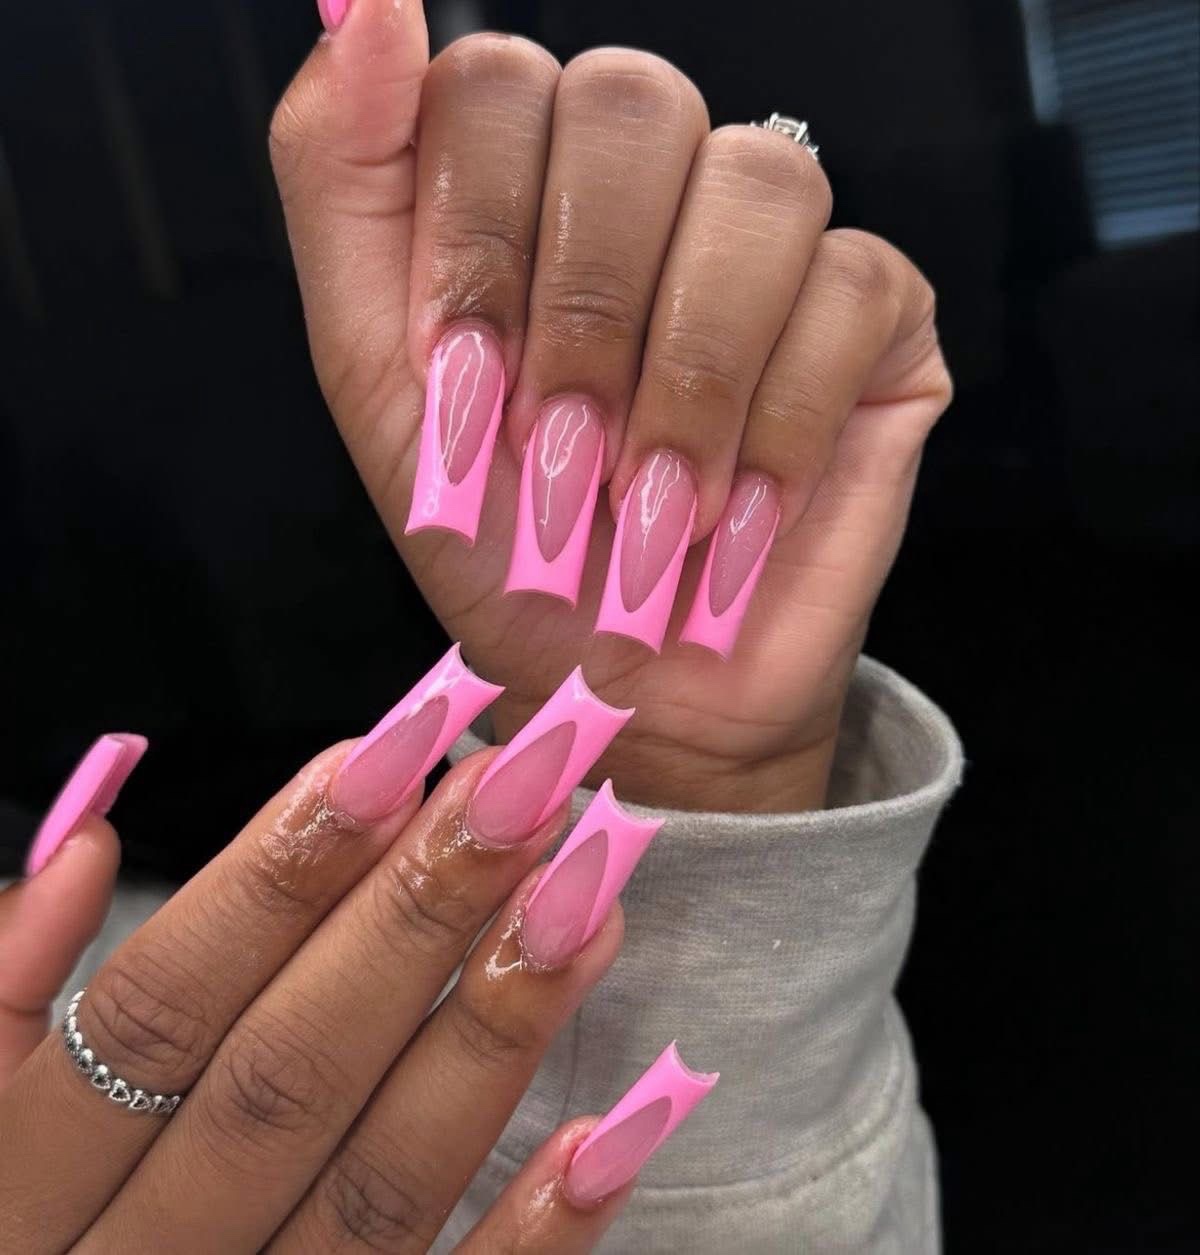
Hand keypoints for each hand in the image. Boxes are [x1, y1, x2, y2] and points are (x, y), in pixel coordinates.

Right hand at [0, 661, 701, 1252]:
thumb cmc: (19, 1226)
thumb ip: (0, 997)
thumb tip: (85, 843)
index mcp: (25, 1187)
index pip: (160, 1009)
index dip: (274, 877)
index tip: (391, 754)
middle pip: (286, 1075)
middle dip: (412, 917)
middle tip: (521, 787)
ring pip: (382, 1182)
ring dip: (495, 1031)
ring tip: (588, 892)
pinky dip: (539, 1233)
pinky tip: (619, 1121)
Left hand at [271, 1, 951, 812]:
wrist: (627, 683)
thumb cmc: (506, 544)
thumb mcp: (379, 376)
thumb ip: (344, 177)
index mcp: (524, 186)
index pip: (498, 80)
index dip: (480, 237)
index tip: (470, 380)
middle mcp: (651, 189)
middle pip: (635, 103)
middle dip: (585, 311)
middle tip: (565, 455)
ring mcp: (768, 244)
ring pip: (762, 181)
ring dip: (687, 377)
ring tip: (655, 506)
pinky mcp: (874, 311)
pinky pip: (852, 289)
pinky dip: (779, 426)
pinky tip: (741, 512)